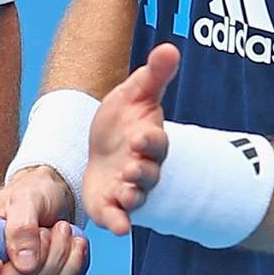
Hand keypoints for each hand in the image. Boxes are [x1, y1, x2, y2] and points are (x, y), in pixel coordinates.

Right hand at [0, 169, 88, 274]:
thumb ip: (21, 226)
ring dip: (58, 255)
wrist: (55, 197)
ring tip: (59, 228)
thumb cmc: (30, 193)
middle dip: (35, 258)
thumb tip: (23, 264)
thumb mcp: (25, 198)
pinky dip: (73, 260)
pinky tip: (72, 241)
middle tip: (43, 229)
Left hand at [85, 44, 180, 235]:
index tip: (142, 134)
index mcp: (149, 141)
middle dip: (142, 171)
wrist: (103, 149)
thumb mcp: (135, 94)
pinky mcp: (110, 205)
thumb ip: (154, 75)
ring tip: (126, 194)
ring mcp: (127, 189)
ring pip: (136, 197)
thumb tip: (170, 47)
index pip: (156, 142)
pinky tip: (117, 228)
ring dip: (132, 196)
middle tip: (134, 168)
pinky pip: (117, 216)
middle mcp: (143, 168)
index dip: (150, 139)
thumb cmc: (124, 121)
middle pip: (148, 173)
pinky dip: (118, 222)